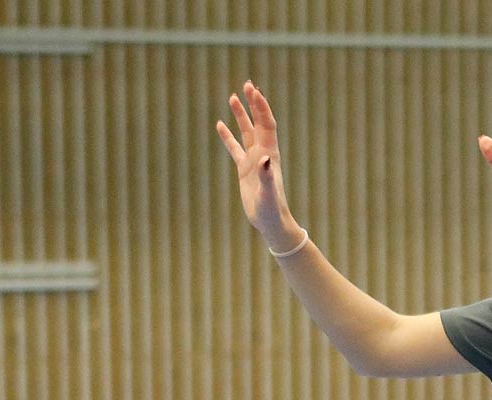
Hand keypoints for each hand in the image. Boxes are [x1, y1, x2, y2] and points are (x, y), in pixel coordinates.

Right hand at [215, 81, 304, 251]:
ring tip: (233, 97)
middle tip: (247, 84)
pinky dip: (228, 136)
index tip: (254, 91)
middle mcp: (263, 153)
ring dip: (241, 115)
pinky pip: (234, 148)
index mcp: (270, 154)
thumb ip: (266, 176)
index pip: (266, 124)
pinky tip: (220, 125)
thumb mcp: (268, 194)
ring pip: (246, 132)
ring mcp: (253, 160)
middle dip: (253, 104)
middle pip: (258, 122)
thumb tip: (264, 159)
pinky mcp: (244, 169)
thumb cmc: (272, 210)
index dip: (261, 108)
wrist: (271, 222)